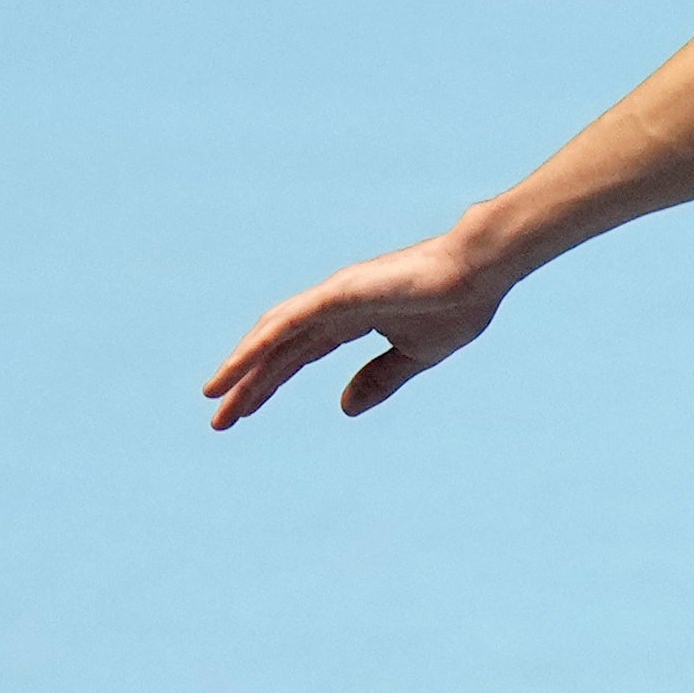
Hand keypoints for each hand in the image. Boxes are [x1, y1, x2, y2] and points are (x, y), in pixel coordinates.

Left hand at [201, 222, 509, 428]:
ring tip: (213, 397)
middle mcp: (332, 307)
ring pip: (273, 335)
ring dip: (242, 366)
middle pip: (277, 351)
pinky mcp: (338, 293)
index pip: (295, 357)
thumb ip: (378, 380)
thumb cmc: (456, 305)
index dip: (268, 384)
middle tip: (219, 420)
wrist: (480, 272)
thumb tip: (343, 409)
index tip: (243, 414)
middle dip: (247, 384)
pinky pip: (288, 323)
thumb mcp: (413, 356)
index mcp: (348, 320)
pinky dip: (259, 345)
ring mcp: (332, 297)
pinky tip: (237, 367)